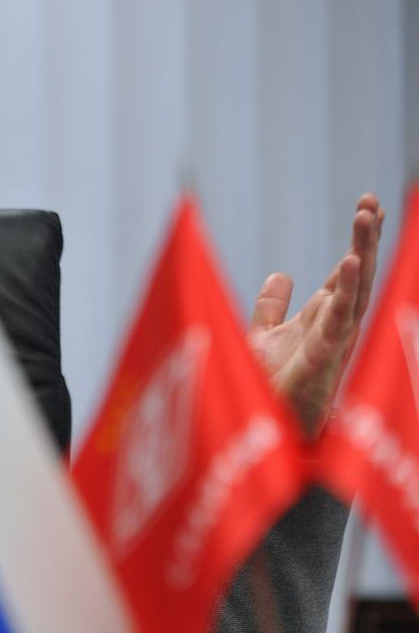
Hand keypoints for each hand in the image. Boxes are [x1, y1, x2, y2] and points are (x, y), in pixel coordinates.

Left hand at [247, 193, 384, 438]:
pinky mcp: (323, 358)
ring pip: (354, 291)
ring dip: (361, 252)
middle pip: (357, 276)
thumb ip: (272, 307)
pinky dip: (347, 290)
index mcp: (323, 320)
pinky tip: (351, 261)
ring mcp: (333, 342)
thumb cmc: (268, 391)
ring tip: (366, 215)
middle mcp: (334, 328)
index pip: (346, 274)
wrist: (261, 432)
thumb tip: (281, 274)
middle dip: (366, 238)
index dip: (357, 242)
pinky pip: (339, 320)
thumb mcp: (263, 336)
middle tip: (371, 200)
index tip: (367, 207)